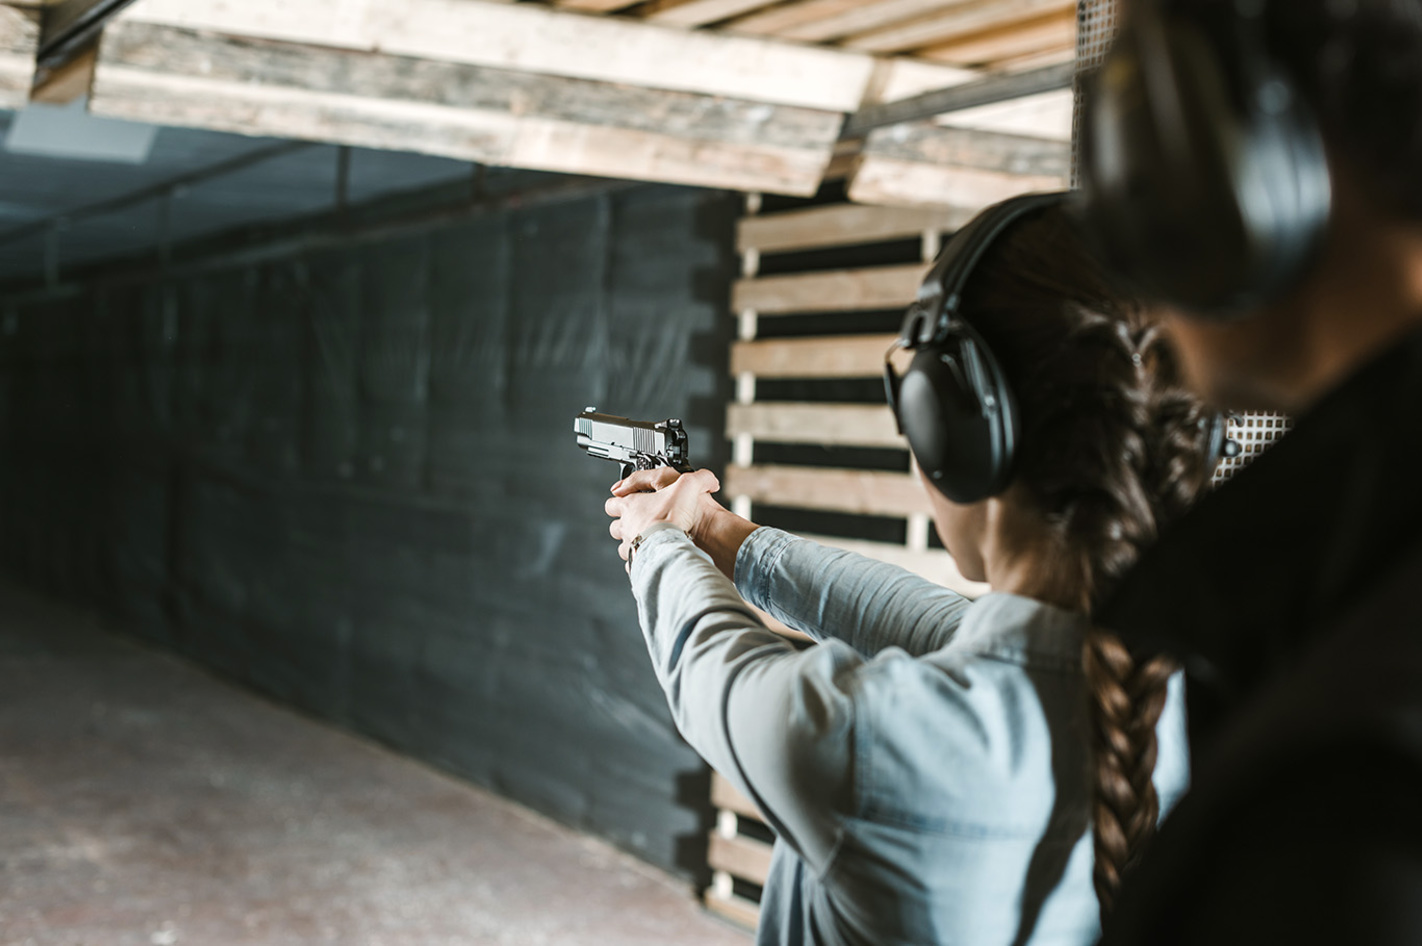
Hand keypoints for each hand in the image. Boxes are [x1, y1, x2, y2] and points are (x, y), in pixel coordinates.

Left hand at [605, 467, 722, 566]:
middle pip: (615, 526)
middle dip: (624, 524)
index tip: (627, 501)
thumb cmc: (671, 518)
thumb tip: (709, 480)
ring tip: (647, 542)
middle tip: (639, 523)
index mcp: (630, 506)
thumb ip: (699, 478)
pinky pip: (633, 565)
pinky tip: (652, 558)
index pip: (612, 502)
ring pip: (623, 546)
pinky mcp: (636, 563)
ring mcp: (629, 546)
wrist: (670, 547)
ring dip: (632, 544)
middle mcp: (626, 527)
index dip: (619, 501)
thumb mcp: (687, 487)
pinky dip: (640, 562)